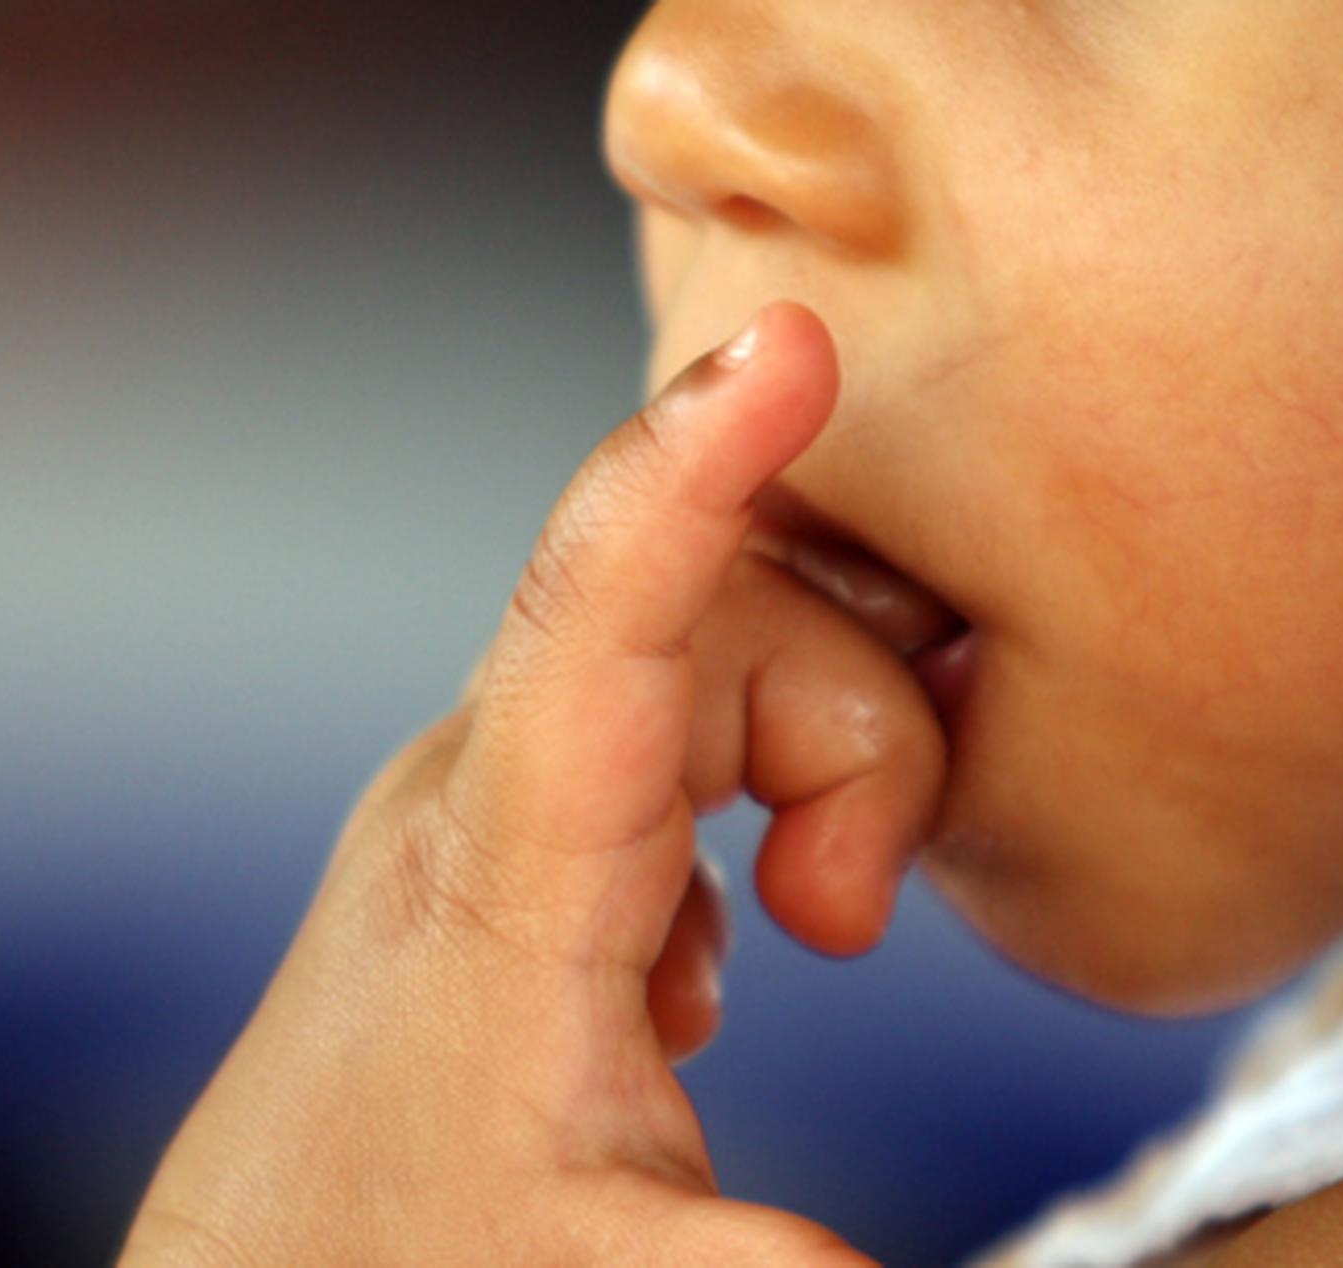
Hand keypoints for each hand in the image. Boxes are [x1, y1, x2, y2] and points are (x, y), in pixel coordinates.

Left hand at [123, 303, 946, 1265]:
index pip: (598, 620)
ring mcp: (498, 800)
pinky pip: (675, 720)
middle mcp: (487, 792)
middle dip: (855, 728)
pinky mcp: (517, 833)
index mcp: (503, 875)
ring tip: (815, 929)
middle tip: (849, 920)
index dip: (689, 471)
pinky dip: (761, 789)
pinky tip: (724, 953)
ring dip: (821, 763)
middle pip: (725, 620)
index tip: (782, 346)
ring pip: (714, 658)